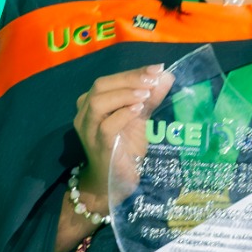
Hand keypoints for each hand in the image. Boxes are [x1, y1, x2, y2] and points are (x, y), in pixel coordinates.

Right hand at [72, 65, 171, 204]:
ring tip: (145, 95)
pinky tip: (138, 110)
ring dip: (124, 94)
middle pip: (101, 86)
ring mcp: (88, 130)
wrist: (114, 182)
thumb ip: (150, 98)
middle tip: (152, 80)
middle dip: (129, 79)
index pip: (110, 80)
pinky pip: (105, 126)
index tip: (157, 68)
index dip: (133, 72)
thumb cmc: (125, 149)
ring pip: (98, 102)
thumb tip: (166, 76)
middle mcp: (85, 113)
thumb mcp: (140, 119)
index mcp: (92, 103)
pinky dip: (122, 114)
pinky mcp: (97, 146)